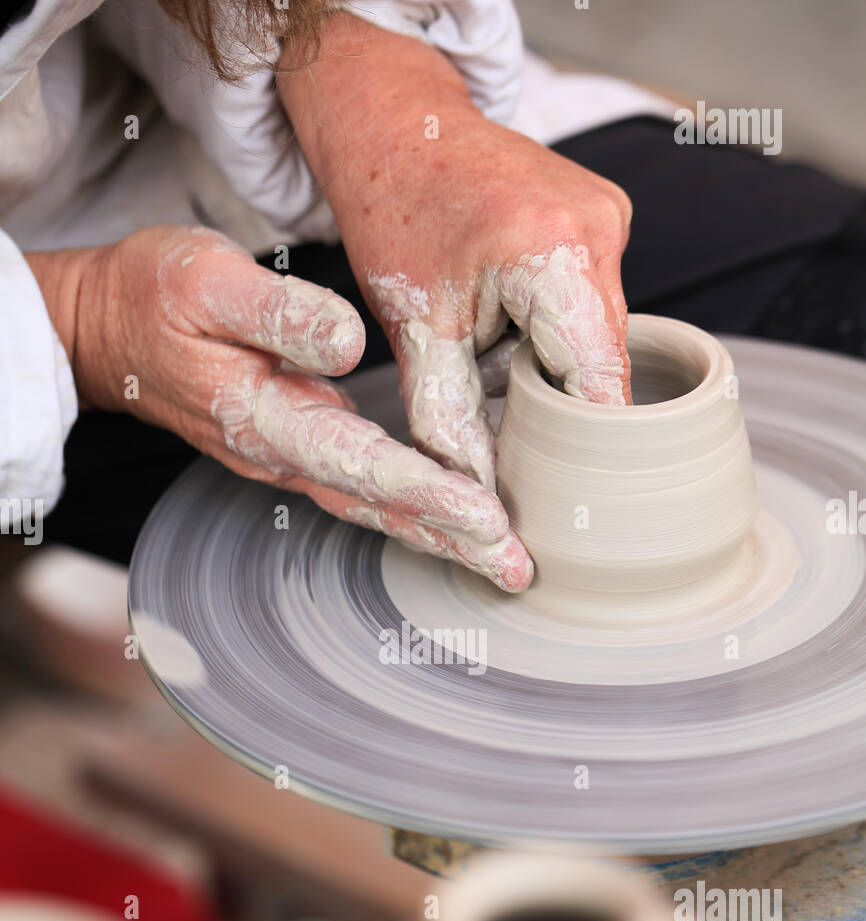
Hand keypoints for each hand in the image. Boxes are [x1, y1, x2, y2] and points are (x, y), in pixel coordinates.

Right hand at [28, 226, 531, 590]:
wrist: (108, 330)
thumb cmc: (155, 296)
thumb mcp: (206, 281)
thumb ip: (278, 313)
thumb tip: (348, 345)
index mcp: (266, 418)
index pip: (363, 464)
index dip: (429, 493)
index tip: (488, 517)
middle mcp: (282, 453)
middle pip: (380, 508)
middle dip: (452, 542)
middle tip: (519, 571)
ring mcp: (289, 457)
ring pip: (376, 508)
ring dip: (440, 539)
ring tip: (503, 562)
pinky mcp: (299, 446)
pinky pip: (367, 490)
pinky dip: (414, 513)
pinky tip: (454, 522)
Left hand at [280, 15, 631, 492]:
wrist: (393, 124)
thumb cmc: (392, 210)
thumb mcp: (415, 327)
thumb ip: (450, 418)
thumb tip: (477, 495)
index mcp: (552, 252)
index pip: (597, 383)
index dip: (583, 444)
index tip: (564, 489)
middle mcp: (598, 227)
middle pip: (602, 363)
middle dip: (556, 404)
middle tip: (501, 420)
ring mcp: (608, 216)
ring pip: (598, 337)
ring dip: (550, 365)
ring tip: (488, 347)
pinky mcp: (604, 216)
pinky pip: (591, 304)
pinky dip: (550, 330)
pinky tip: (503, 315)